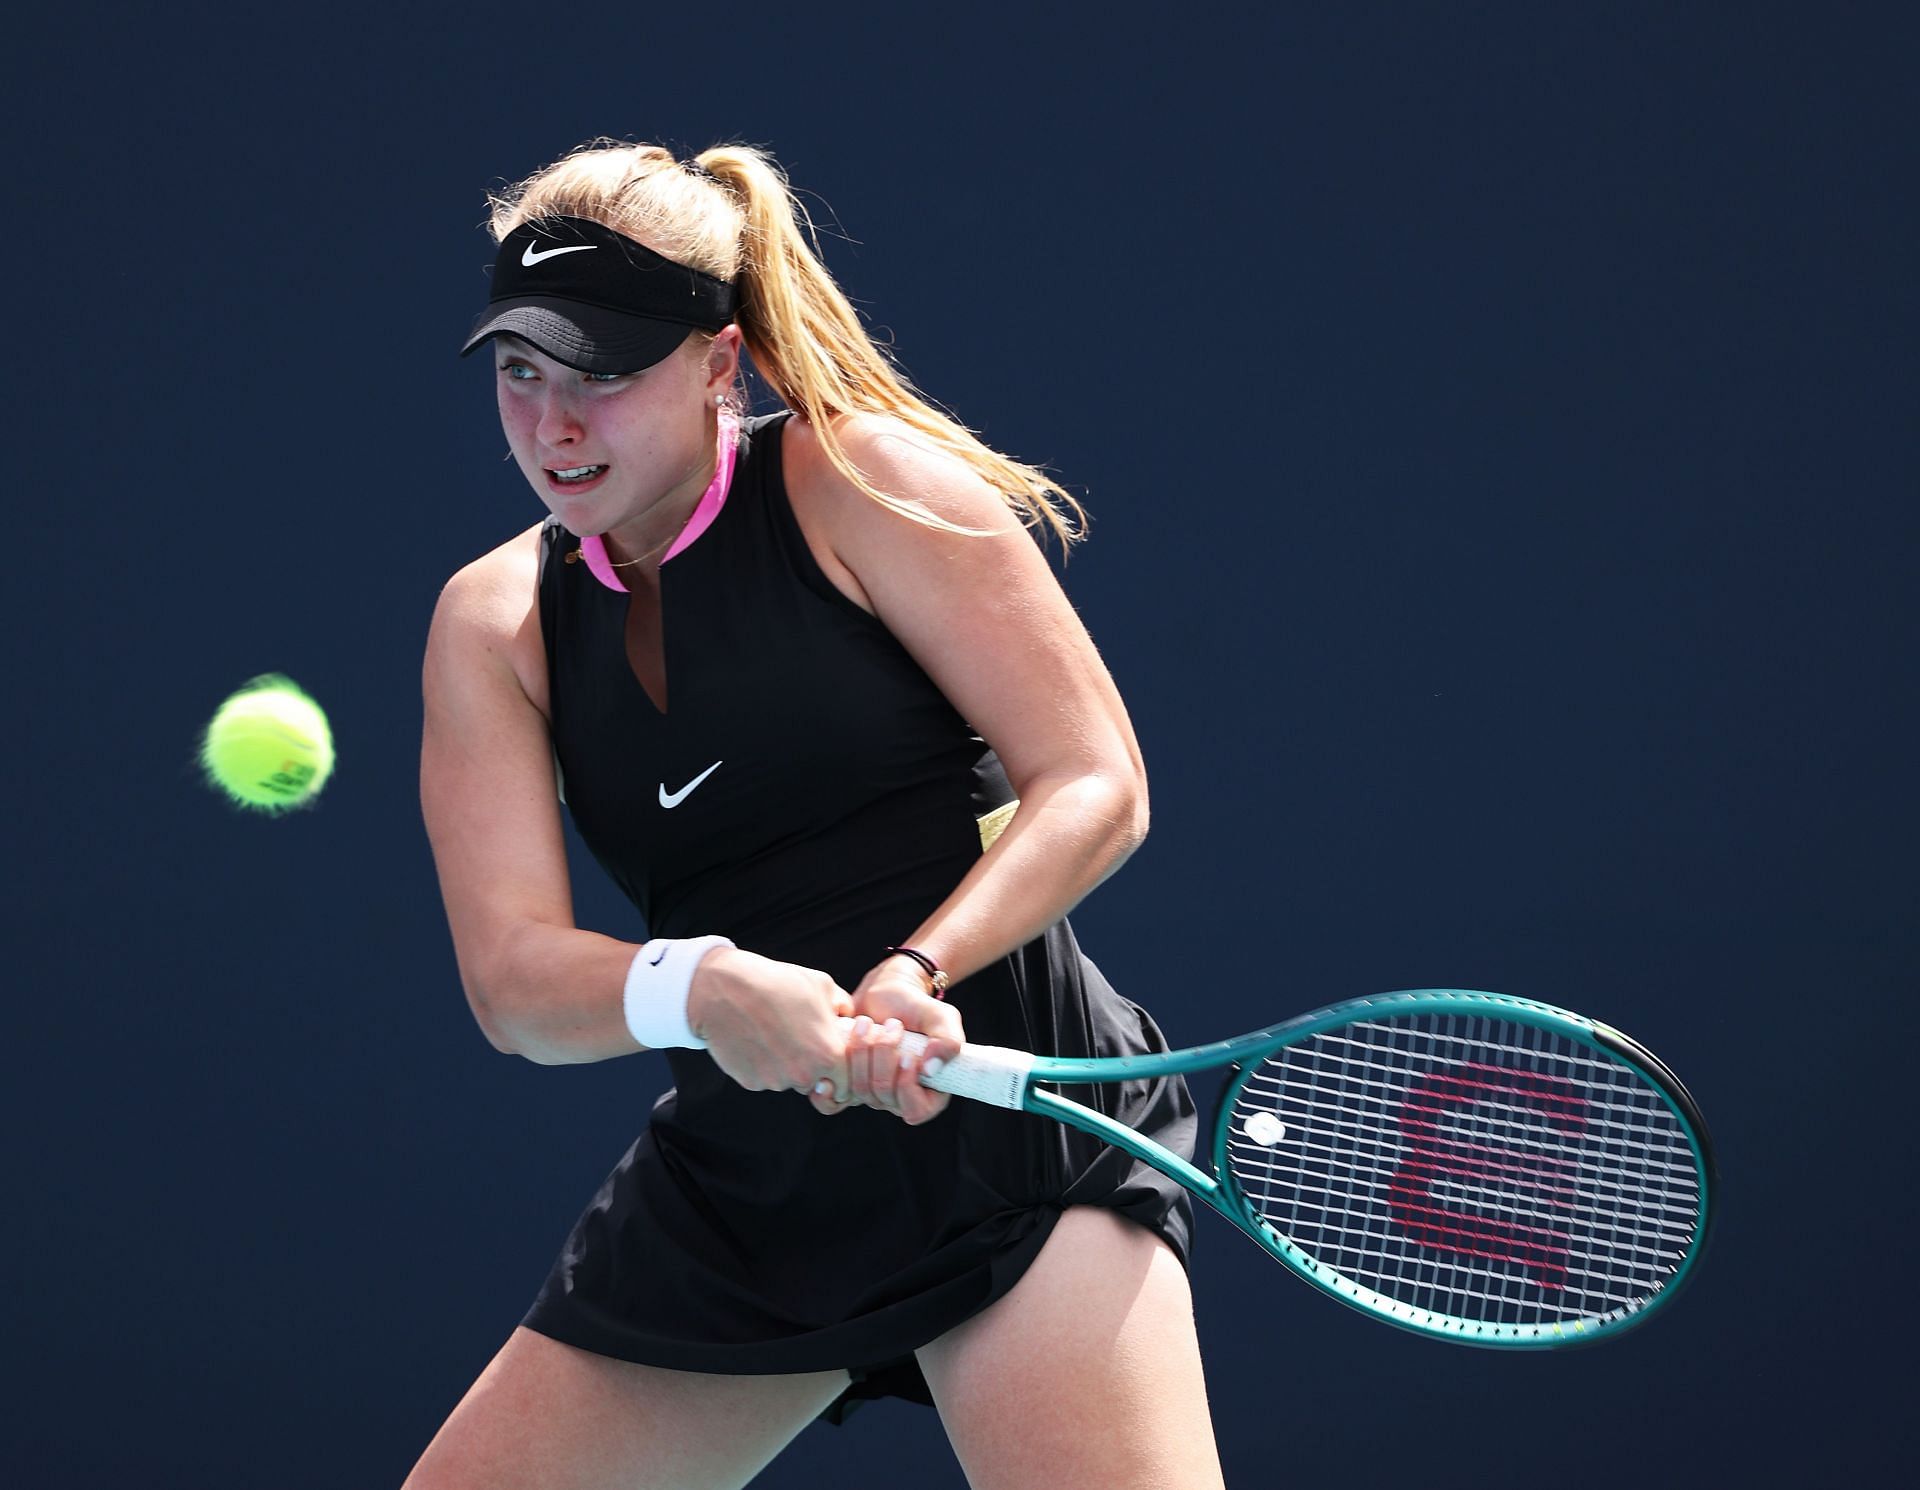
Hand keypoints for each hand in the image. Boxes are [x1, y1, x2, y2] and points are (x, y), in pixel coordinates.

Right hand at [687, 947, 855, 1097]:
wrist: (723, 989)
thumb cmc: (777, 983)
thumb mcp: (824, 985)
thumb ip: (844, 1010)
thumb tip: (852, 1023)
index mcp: (828, 1054)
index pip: (847, 1081)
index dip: (841, 1069)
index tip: (830, 1055)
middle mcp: (803, 1075)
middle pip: (817, 1082)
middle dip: (813, 1066)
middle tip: (797, 1036)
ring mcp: (774, 1082)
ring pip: (789, 1080)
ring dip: (786, 1064)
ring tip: (773, 1031)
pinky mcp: (750, 1082)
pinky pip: (765, 1079)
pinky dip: (763, 1064)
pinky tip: (756, 1038)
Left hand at [829, 957, 965, 1125]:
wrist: (887, 992)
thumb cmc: (918, 1006)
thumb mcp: (942, 1017)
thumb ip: (948, 1041)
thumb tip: (929, 1069)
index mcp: (929, 1092)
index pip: (915, 1111)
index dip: (907, 1086)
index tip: (907, 1056)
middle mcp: (900, 1098)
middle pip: (883, 1095)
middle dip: (883, 1056)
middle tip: (891, 1024)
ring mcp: (873, 1093)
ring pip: (860, 1090)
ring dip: (862, 1052)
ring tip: (868, 1023)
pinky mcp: (849, 1083)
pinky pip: (836, 1096)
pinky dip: (836, 1074)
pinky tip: (842, 1048)